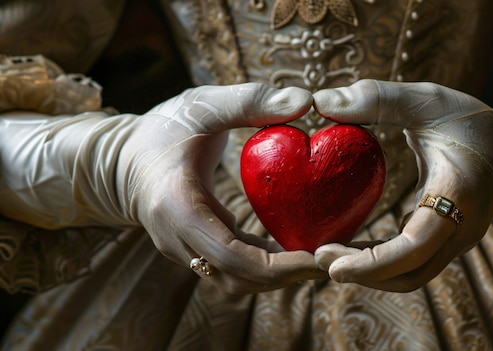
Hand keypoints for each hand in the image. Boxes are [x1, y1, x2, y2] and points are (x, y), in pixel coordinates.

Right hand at [121, 83, 328, 292]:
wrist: (122, 157)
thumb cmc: (162, 127)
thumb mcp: (202, 104)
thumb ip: (249, 101)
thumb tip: (305, 101)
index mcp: (177, 208)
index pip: (229, 255)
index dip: (277, 264)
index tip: (318, 256)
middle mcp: (178, 240)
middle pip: (238, 278)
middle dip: (287, 275)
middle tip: (332, 258)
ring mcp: (185, 251)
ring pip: (237, 280)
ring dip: (278, 275)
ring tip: (321, 255)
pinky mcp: (197, 250)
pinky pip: (234, 268)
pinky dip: (266, 264)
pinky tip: (295, 247)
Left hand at [312, 80, 492, 291]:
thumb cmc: (471, 122)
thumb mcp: (427, 100)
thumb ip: (377, 97)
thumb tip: (322, 100)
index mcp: (459, 193)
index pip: (416, 245)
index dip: (373, 262)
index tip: (331, 263)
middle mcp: (462, 227)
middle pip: (410, 274)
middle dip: (363, 274)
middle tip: (317, 257)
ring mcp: (456, 241)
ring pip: (410, 276)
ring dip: (368, 273)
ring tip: (326, 255)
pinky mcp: (446, 243)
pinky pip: (411, 264)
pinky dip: (379, 263)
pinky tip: (349, 248)